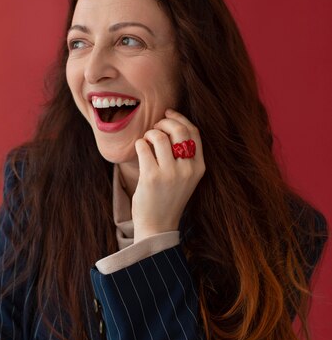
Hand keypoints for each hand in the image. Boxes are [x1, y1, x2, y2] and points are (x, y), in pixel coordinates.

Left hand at [132, 109, 204, 242]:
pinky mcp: (152, 177)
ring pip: (160, 136)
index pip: (194, 132)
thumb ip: (184, 154)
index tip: (168, 114)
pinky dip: (140, 143)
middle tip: (155, 127)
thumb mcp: (186, 177)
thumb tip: (172, 122)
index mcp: (199, 167)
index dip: (180, 118)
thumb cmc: (168, 198)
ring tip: (146, 141)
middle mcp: (187, 169)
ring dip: (150, 133)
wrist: (158, 226)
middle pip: (178, 130)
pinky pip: (144, 146)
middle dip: (164, 122)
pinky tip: (140, 150)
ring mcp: (170, 174)